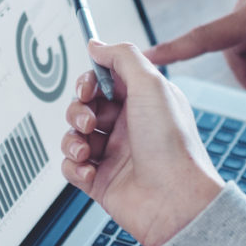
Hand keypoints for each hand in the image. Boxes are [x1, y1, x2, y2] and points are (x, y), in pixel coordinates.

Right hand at [60, 40, 223, 245]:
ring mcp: (113, 154)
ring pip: (73, 135)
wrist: (175, 200)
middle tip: (90, 121)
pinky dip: (74, 167)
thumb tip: (97, 45)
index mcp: (143, 102)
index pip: (104, 81)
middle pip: (84, 107)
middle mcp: (128, 126)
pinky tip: (91, 170)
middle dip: (78, 111)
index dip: (90, 82)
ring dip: (72, 139)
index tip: (87, 87)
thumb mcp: (151, 85)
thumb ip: (122, 57)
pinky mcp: (100, 180)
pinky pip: (71, 166)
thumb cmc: (172, 145)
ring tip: (87, 149)